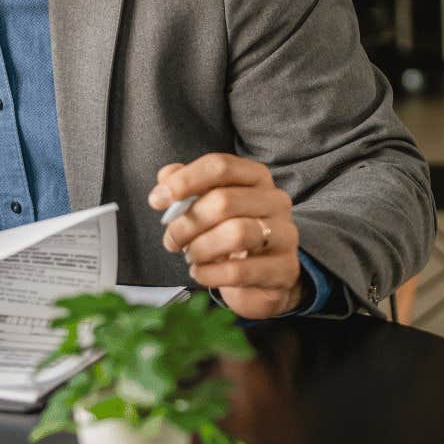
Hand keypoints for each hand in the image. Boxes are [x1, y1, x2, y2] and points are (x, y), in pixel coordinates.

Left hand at [148, 154, 304, 318]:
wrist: (264, 278)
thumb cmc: (231, 235)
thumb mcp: (209, 207)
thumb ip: (187, 188)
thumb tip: (165, 176)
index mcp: (255, 177)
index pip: (220, 166)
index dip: (185, 181)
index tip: (158, 200)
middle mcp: (275, 200)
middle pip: (224, 201)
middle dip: (187, 223)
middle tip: (172, 240)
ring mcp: (285, 234)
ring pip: (236, 233)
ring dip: (201, 247)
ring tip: (190, 256)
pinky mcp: (285, 269)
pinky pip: (240, 271)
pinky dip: (210, 274)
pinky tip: (200, 273)